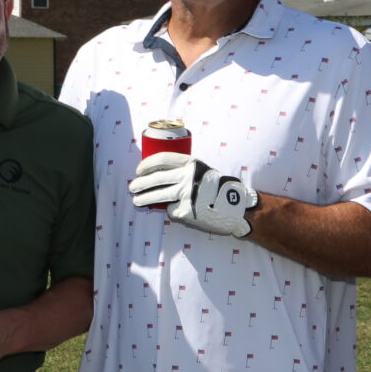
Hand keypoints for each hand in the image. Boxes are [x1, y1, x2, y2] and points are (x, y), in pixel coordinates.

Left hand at [128, 152, 258, 237]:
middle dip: (141, 183)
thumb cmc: (219, 189)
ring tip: (137, 201)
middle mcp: (188, 177)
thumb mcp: (204, 172)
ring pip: (158, 196)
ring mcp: (186, 195)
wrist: (237, 208)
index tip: (139, 170)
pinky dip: (172, 211)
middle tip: (133, 187)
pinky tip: (177, 212)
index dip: (147, 164)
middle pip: (156, 179)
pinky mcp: (186, 211)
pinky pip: (172, 211)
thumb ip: (186, 172)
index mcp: (192, 164)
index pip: (162, 159)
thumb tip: (161, 177)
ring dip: (144, 198)